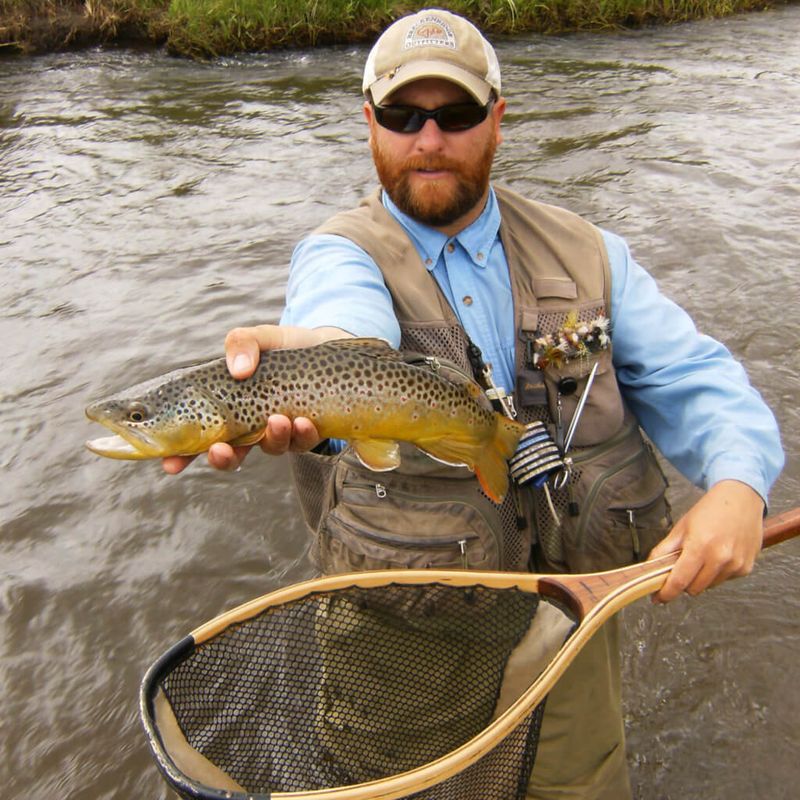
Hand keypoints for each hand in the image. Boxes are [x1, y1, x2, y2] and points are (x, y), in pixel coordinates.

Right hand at [162, 324, 349, 473]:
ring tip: (277, 420)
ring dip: (271, 439)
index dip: (182, 454)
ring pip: (270, 449)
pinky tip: (303, 421)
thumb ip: (242, 343)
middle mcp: (253, 425)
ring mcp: (281, 431)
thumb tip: (239, 371)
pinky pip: (302, 442)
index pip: (199, 434)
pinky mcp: (309, 432)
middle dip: (223, 458)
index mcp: (231, 406)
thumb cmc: (289, 347)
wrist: (334, 349)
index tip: (170, 464)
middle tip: (220, 451)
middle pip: (231, 455)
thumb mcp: (261, 337)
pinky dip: (301, 434)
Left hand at [647, 480, 764, 602]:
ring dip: (701, 578)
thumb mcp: (681, 528)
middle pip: (694, 588)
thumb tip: (649, 569)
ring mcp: (735, 565)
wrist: (741, 499)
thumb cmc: (710, 510)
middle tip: (681, 567)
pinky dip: (716, 573)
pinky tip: (718, 554)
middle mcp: (720, 558)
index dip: (666, 593)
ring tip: (703, 555)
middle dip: (683, 582)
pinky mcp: (746, 568)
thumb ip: (664, 550)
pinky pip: (724, 580)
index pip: (679, 581)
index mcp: (700, 547)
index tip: (657, 598)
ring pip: (709, 586)